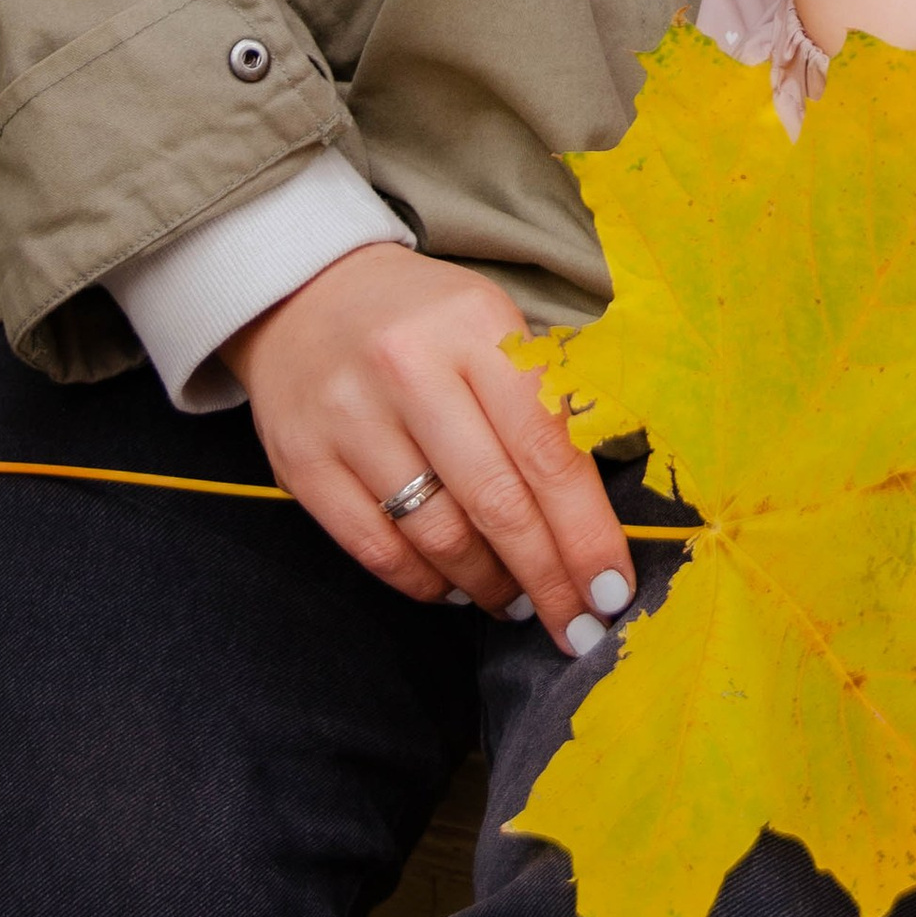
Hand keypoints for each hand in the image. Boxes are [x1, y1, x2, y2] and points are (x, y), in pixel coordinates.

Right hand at [229, 242, 635, 649]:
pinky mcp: (302, 461)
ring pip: (438, 535)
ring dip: (488, 584)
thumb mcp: (494, 329)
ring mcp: (348, 417)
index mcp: (475, 328)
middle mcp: (409, 369)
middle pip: (497, 503)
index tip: (612, 592)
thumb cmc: (425, 322)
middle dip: (547, 578)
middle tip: (577, 626)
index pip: (547, 449)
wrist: (305, 290)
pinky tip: (453, 587)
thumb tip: (591, 521)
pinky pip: (377, 549)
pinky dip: (425, 582)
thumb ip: (542, 407)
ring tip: (515, 599)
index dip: (585, 532)